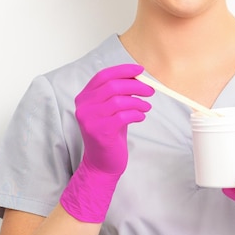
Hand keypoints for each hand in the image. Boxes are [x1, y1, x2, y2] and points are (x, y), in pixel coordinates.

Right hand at [60, 64, 153, 222]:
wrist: (101, 163)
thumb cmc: (109, 133)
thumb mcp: (111, 109)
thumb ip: (119, 93)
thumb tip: (138, 77)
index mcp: (84, 97)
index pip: (103, 76)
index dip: (123, 70)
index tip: (140, 70)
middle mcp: (84, 106)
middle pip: (112, 86)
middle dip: (135, 86)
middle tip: (150, 91)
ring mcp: (89, 119)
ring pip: (119, 100)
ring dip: (138, 101)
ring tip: (146, 106)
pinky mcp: (99, 131)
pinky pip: (123, 116)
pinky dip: (136, 114)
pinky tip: (141, 117)